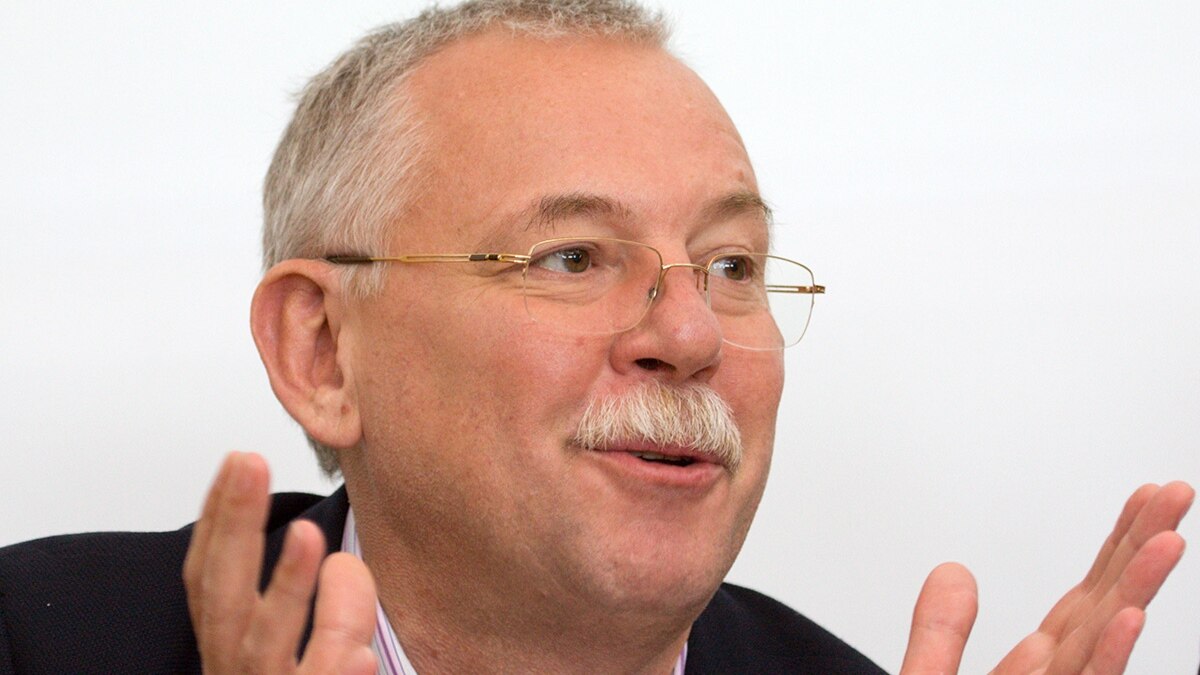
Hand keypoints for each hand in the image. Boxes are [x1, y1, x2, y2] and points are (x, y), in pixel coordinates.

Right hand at [183, 452, 377, 673]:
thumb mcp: (303, 664)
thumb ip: (326, 618)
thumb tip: (344, 565)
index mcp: (232, 655)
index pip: (209, 582)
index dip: (217, 520)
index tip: (235, 461)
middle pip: (223, 598)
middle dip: (235, 526)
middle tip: (251, 461)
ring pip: (266, 645)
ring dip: (285, 585)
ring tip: (306, 531)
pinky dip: (339, 666)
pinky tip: (363, 652)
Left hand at [899, 481, 1192, 674]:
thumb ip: (940, 632)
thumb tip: (952, 572)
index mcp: (1033, 674)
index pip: (1085, 601)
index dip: (1116, 548)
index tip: (1142, 500)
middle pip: (1105, 609)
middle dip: (1141, 550)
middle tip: (1175, 494)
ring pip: (1100, 644)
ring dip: (1137, 591)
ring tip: (1168, 541)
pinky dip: (1107, 654)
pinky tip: (1131, 616)